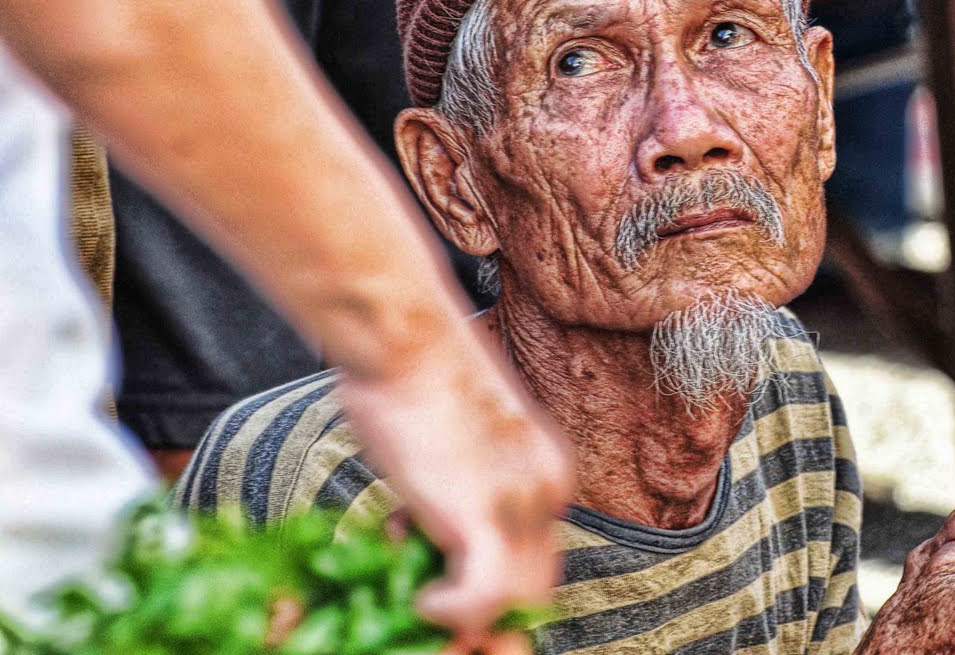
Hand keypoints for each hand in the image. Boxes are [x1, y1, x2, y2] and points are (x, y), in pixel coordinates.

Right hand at [336, 314, 573, 650]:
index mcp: (545, 469)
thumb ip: (458, 487)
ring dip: (467, 622)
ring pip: (515, 603)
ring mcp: (523, 502)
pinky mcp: (487, 514)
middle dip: (486, 617)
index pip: (537, 557)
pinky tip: (421, 599)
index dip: (491, 585)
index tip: (441, 583)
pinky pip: (484, 599)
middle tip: (432, 610)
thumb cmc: (413, 372)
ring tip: (420, 606)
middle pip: (534, 588)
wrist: (403, 334)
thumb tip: (420, 531)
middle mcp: (548, 488)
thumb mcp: (455, 439)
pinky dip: (451, 613)